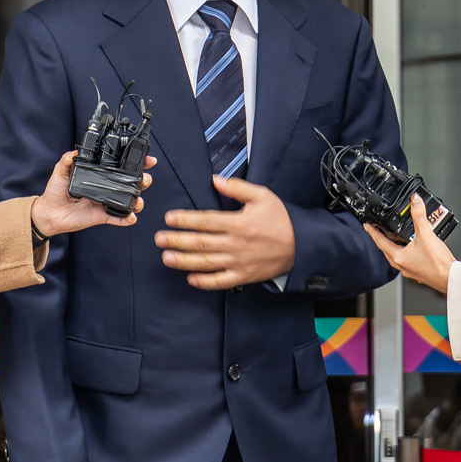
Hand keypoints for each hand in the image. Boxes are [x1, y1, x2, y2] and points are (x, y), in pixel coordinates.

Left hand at [32, 150, 155, 235]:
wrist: (49, 213)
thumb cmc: (55, 192)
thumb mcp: (60, 172)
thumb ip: (66, 161)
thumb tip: (73, 153)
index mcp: (98, 175)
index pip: (120, 167)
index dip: (135, 162)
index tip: (148, 160)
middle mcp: (105, 188)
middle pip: (130, 184)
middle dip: (143, 181)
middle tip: (144, 180)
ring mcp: (105, 202)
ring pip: (128, 201)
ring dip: (138, 201)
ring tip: (138, 200)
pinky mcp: (103, 216)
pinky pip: (118, 218)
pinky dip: (127, 219)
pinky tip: (131, 217)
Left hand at [155, 176, 295, 289]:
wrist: (301, 246)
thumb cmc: (281, 220)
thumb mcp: (262, 196)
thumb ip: (237, 188)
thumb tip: (215, 180)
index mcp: (239, 223)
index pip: (205, 221)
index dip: (185, 220)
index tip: (169, 218)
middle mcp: (236, 244)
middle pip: (200, 243)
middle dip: (177, 241)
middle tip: (159, 239)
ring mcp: (238, 262)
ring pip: (206, 263)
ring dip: (184, 261)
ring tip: (166, 257)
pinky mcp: (243, 276)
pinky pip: (221, 282)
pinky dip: (205, 282)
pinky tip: (190, 278)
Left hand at [366, 196, 455, 292]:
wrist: (450, 278)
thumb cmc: (438, 264)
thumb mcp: (426, 235)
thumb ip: (419, 216)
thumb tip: (415, 201)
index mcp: (399, 257)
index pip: (380, 242)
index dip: (373, 232)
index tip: (367, 226)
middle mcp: (402, 265)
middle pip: (387, 249)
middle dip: (383, 239)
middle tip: (379, 230)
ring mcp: (410, 270)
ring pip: (398, 255)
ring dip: (396, 245)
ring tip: (398, 236)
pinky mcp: (419, 272)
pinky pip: (408, 259)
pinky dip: (408, 251)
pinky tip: (416, 246)